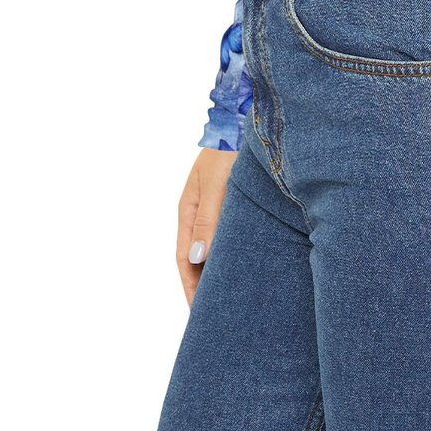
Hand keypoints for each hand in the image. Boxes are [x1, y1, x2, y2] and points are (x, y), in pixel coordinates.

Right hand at [175, 148, 235, 304]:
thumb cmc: (230, 146)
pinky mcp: (235, 200)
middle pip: (198, 257)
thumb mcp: (217, 183)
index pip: (184, 259)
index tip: (199, 313)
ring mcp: (216, 205)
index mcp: (189, 209)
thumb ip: (209, 219)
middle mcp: (201, 210)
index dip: (190, 287)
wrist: (246, 115)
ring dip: (219, 270)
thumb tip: (198, 259)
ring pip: (215, 246)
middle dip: (203, 286)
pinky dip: (232, 252)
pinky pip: (230, 234)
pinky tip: (247, 261)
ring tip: (232, 295)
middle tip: (216, 315)